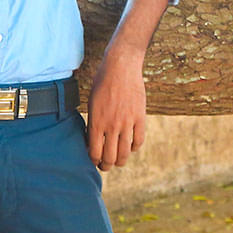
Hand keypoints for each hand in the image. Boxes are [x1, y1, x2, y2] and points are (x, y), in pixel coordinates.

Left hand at [87, 44, 146, 171]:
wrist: (121, 66)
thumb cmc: (102, 82)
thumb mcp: (92, 103)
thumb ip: (93, 123)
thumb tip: (92, 141)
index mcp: (96, 122)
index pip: (94, 153)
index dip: (94, 161)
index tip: (94, 160)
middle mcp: (111, 125)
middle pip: (109, 157)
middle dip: (106, 165)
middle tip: (106, 165)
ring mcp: (127, 122)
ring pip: (125, 153)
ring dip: (121, 161)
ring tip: (118, 160)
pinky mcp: (140, 117)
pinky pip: (139, 141)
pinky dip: (135, 148)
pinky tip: (131, 146)